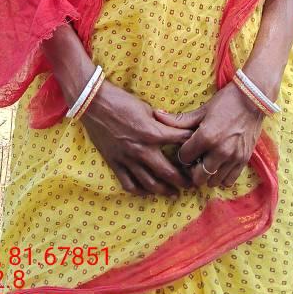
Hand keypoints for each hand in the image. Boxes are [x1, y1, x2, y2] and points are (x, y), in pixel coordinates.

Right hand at [80, 80, 195, 196]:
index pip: (180, 142)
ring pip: (150, 183)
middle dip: (183, 180)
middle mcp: (142, 150)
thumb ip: (160, 122)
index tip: (199, 151)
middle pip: (168, 172)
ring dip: (165, 190)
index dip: (192, 145)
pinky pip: (129, 184)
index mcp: (152, 133)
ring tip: (174, 193)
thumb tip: (173, 129)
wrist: (93, 103)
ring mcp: (127, 159)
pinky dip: (140, 191)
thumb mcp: (146, 108)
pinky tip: (148, 192)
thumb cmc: (121, 100)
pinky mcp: (114, 163)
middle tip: (192, 184)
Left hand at [152, 83, 264, 188]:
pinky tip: (219, 166)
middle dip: (192, 171)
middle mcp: (219, 151)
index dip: (182, 155)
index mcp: (206, 137)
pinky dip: (222, 177)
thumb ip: (179, 120)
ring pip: (213, 182)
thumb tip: (157, 115)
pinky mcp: (244, 160)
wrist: (252, 99)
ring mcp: (233, 158)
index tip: (185, 150)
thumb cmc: (225, 102)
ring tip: (207, 163)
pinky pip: (229, 181)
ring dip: (207, 175)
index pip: (184, 158)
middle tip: (194, 161)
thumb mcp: (201, 110)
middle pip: (197, 177)